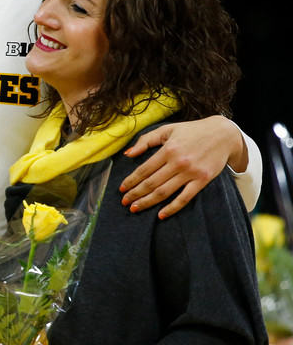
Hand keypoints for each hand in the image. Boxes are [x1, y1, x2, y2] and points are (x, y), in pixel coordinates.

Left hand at [119, 116, 245, 218]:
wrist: (224, 134)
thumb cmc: (192, 131)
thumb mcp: (167, 129)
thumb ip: (146, 140)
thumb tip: (128, 154)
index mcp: (168, 149)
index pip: (144, 169)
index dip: (131, 180)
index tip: (121, 188)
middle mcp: (178, 162)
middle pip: (151, 183)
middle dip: (135, 194)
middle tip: (124, 202)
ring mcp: (191, 173)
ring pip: (164, 192)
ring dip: (148, 202)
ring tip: (135, 208)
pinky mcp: (202, 180)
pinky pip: (185, 198)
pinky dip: (172, 208)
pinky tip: (161, 215)